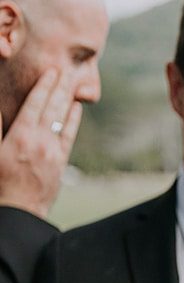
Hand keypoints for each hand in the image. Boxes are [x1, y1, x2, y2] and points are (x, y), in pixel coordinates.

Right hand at [0, 68, 81, 216]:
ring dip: (67, 99)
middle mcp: (40, 142)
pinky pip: (69, 137)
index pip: (35, 104)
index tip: (52, 71)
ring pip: (63, 120)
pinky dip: (73, 121)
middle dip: (59, 87)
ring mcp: (53, 153)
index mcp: (20, 136)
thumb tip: (0, 106)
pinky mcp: (60, 163)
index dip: (44, 86)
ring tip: (72, 83)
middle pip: (52, 108)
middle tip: (66, 69)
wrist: (19, 211)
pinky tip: (76, 109)